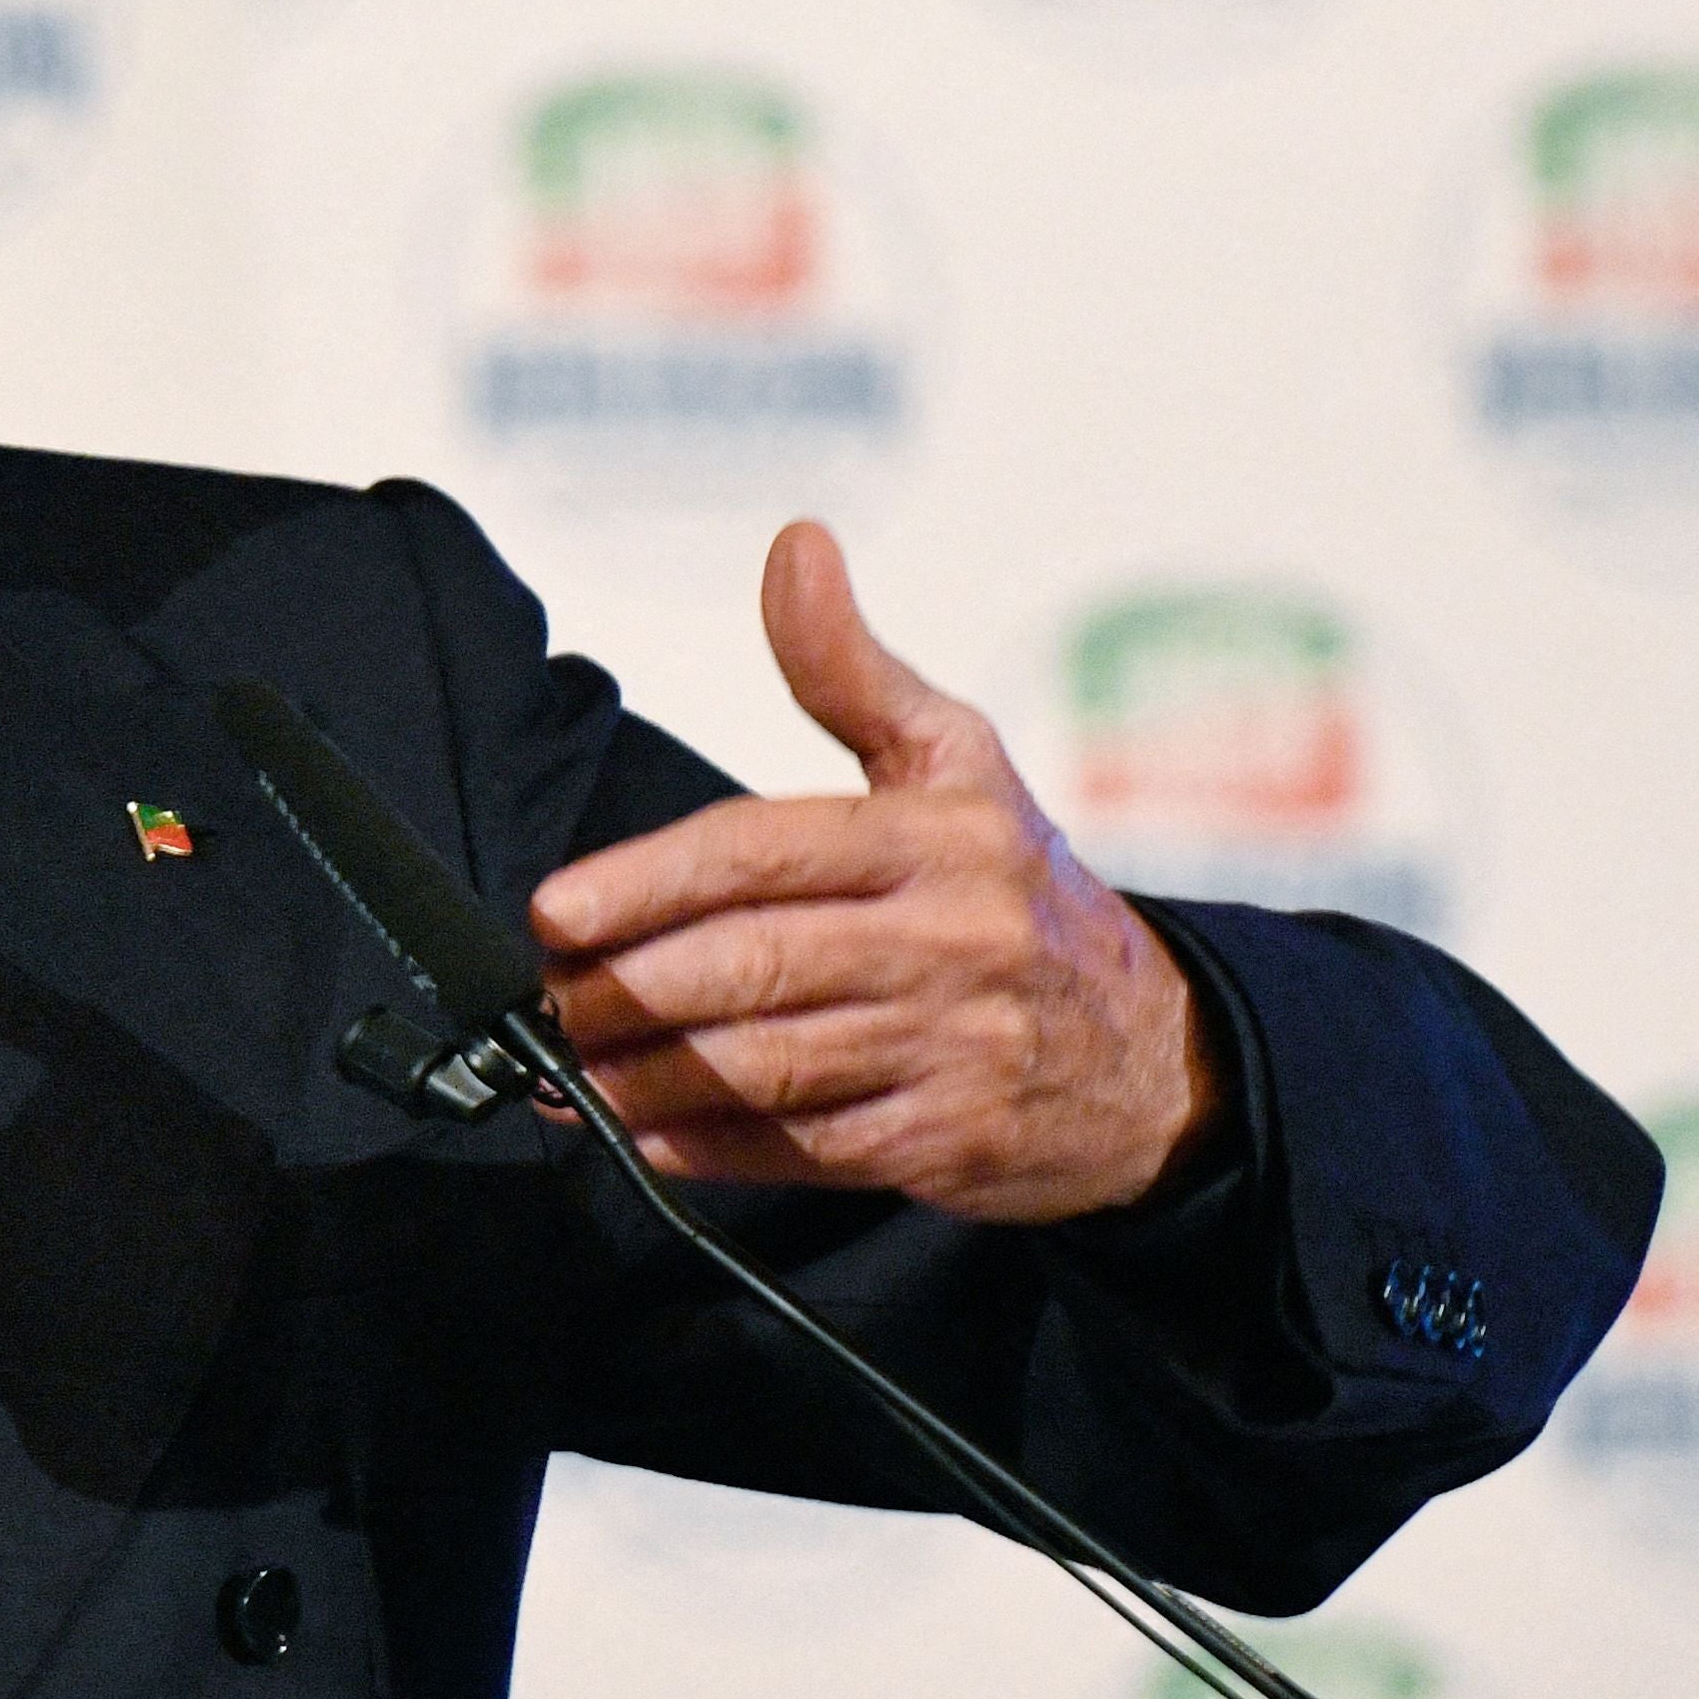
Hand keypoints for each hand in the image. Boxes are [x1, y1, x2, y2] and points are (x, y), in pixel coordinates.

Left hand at [525, 522, 1207, 1225]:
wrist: (1157, 1056)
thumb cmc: (1025, 895)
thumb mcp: (957, 760)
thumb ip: (852, 669)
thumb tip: (794, 550)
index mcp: (939, 837)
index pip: (762, 852)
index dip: (644, 882)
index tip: (554, 911)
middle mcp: (950, 941)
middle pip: (748, 966)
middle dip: (623, 988)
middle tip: (541, 998)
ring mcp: (950, 1050)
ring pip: (763, 1065)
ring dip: (644, 1076)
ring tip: (566, 1070)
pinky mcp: (943, 1144)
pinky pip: (800, 1149)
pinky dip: (707, 1148)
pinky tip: (639, 1134)